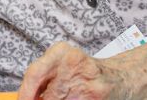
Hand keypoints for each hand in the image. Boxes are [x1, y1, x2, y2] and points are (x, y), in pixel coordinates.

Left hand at [18, 42, 133, 99]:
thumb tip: (26, 96)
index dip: (25, 92)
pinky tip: (76, 99)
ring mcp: (87, 80)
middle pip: (48, 94)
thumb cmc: (85, 73)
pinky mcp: (97, 95)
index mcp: (60, 51)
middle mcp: (73, 62)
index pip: (35, 73)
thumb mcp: (63, 65)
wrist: (121, 78)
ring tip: (68, 97)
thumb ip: (44, 78)